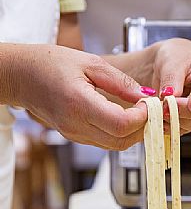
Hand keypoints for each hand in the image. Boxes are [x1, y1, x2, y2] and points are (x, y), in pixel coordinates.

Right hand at [1, 44, 149, 149]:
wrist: (22, 77)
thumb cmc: (50, 64)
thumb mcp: (90, 62)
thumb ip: (120, 81)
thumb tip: (145, 95)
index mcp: (79, 104)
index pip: (121, 124)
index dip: (142, 117)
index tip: (148, 103)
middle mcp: (76, 126)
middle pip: (122, 141)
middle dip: (142, 128)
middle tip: (149, 110)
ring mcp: (75, 135)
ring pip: (115, 146)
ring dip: (133, 133)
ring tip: (139, 113)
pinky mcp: (76, 138)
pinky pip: (105, 143)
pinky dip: (120, 134)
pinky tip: (125, 118)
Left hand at [150, 38, 190, 135]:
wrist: (164, 67)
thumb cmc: (174, 56)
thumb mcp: (171, 60)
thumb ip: (172, 77)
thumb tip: (170, 95)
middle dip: (187, 112)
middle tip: (166, 108)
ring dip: (179, 121)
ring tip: (161, 111)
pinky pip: (187, 129)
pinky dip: (173, 127)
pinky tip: (161, 119)